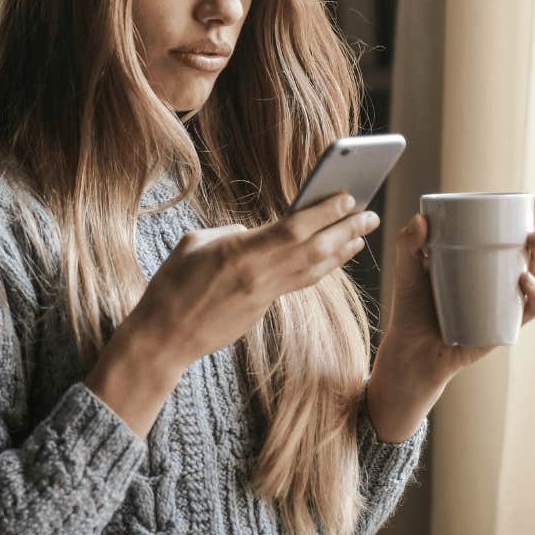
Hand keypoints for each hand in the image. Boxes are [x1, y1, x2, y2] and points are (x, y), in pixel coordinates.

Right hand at [121, 190, 378, 368]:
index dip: (325, 212)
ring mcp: (263, 296)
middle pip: (314, 249)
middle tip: (371, 214)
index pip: (294, 228)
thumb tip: (252, 231)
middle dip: (346, 229)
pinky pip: (298, 284)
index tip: (348, 196)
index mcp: (240, 252)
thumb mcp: (193, 244)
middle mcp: (259, 275)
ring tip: (361, 236)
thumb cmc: (170, 287)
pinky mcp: (261, 311)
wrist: (163, 338)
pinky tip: (331, 259)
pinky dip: (319, 269)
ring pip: (313, 270)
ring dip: (341, 251)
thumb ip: (228, 232)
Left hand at [378, 191, 534, 385]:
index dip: (534, 213)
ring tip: (533, 239)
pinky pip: (532, 308)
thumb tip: (421, 219)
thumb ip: (408, 244)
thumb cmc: (412, 308)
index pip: (515, 229)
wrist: (411, 351)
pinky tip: (524, 281)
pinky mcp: (508, 323)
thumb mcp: (407, 271)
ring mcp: (508, 299)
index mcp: (484, 257)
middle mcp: (503, 275)